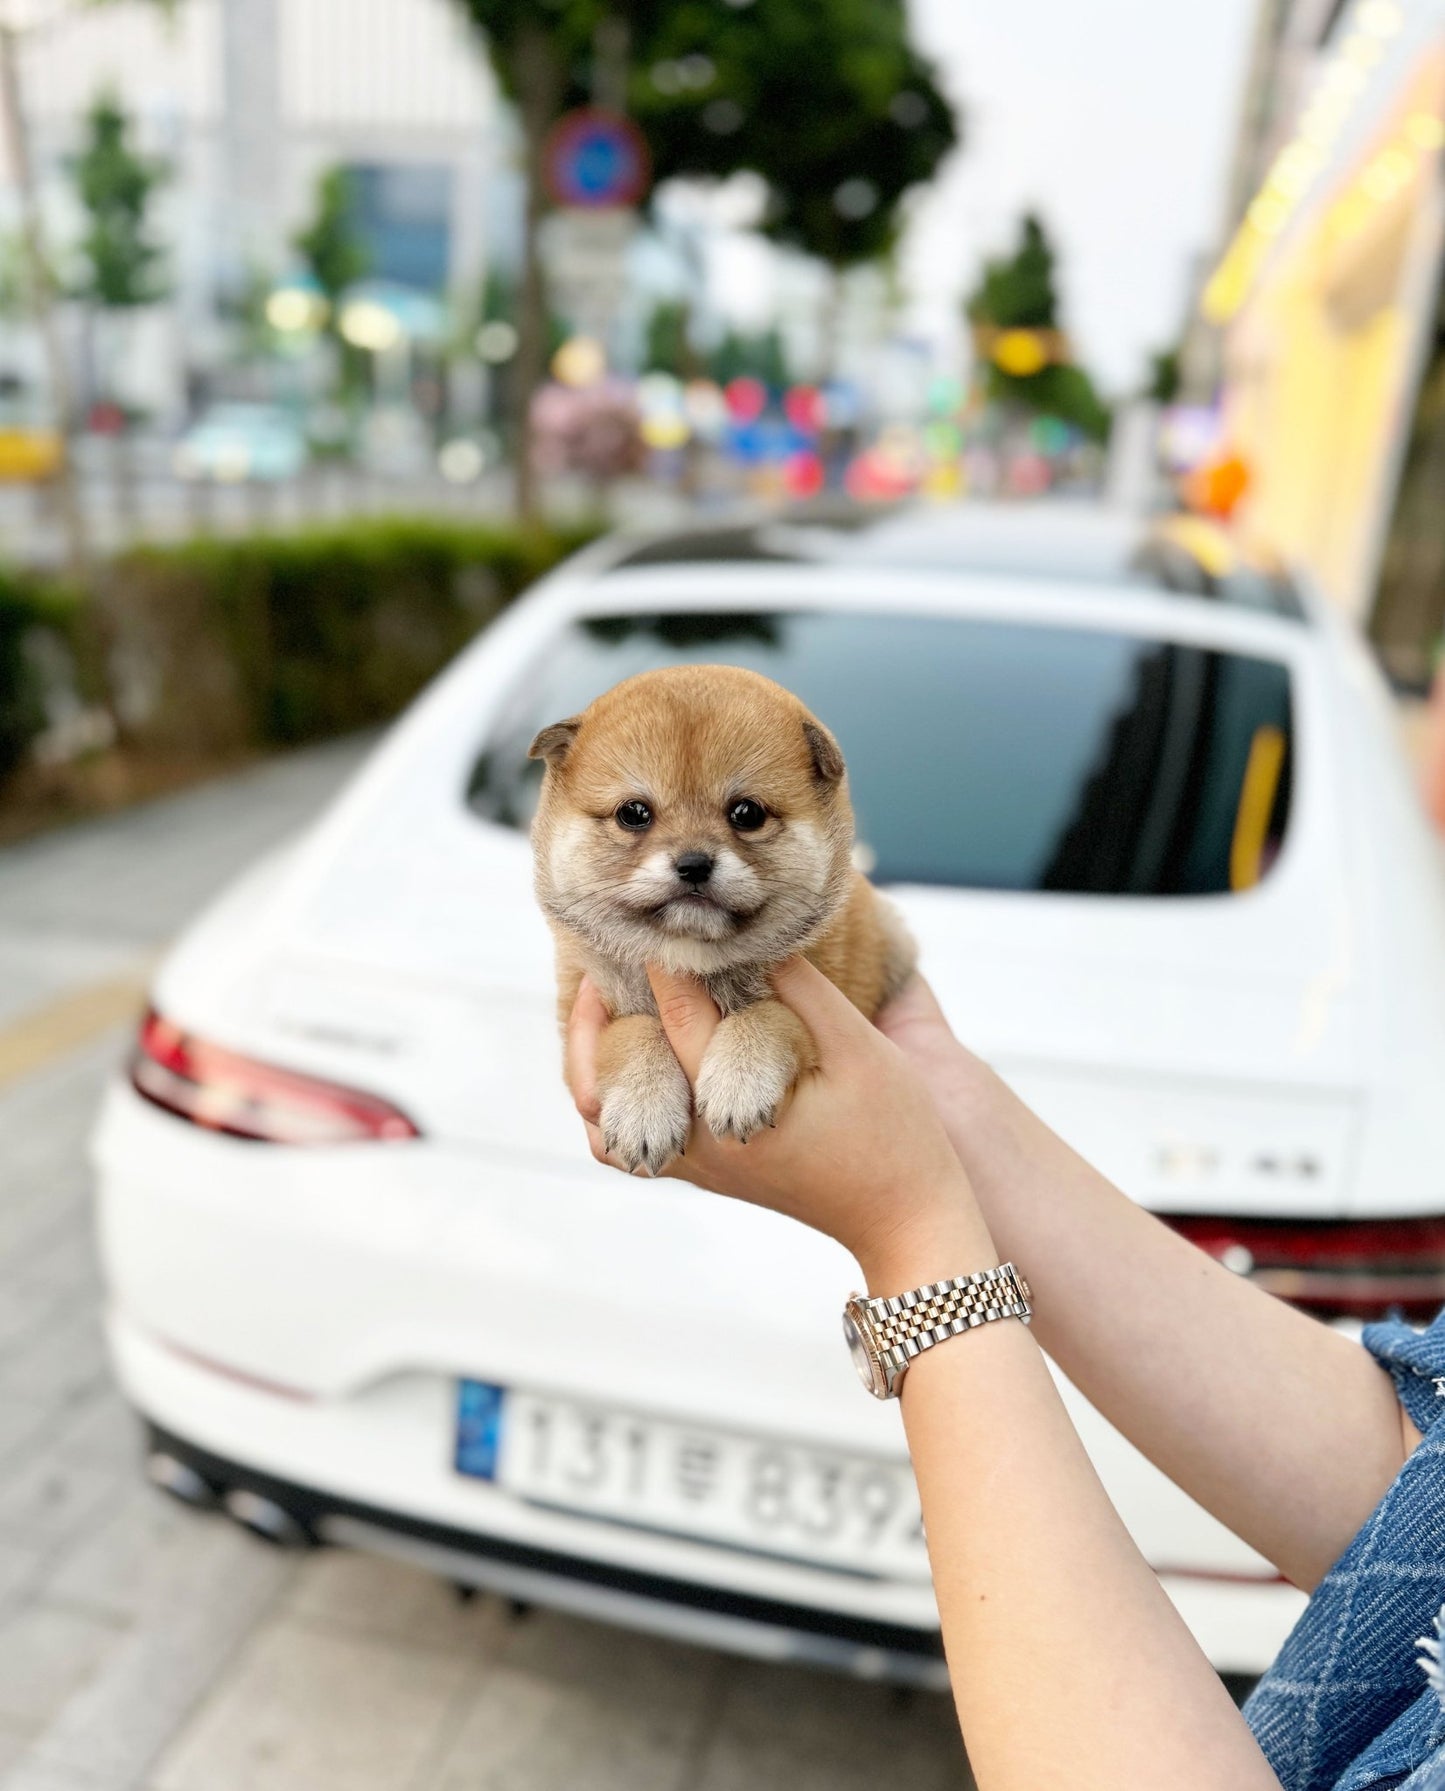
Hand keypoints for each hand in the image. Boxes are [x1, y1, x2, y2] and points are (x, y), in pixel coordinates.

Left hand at [567, 959, 995, 1290]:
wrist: (909, 1220)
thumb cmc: (895, 1134)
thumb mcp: (859, 1047)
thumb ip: (803, 990)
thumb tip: (755, 937)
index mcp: (733, 1107)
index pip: (677, 1018)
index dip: (662, 963)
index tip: (654, 920)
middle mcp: (701, 1143)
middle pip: (612, 1074)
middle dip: (602, 1012)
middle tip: (603, 959)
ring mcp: (698, 1166)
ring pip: (606, 1123)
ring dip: (596, 1065)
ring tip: (608, 1011)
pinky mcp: (707, 1175)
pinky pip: (633, 1144)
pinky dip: (619, 1103)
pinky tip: (644, 1061)